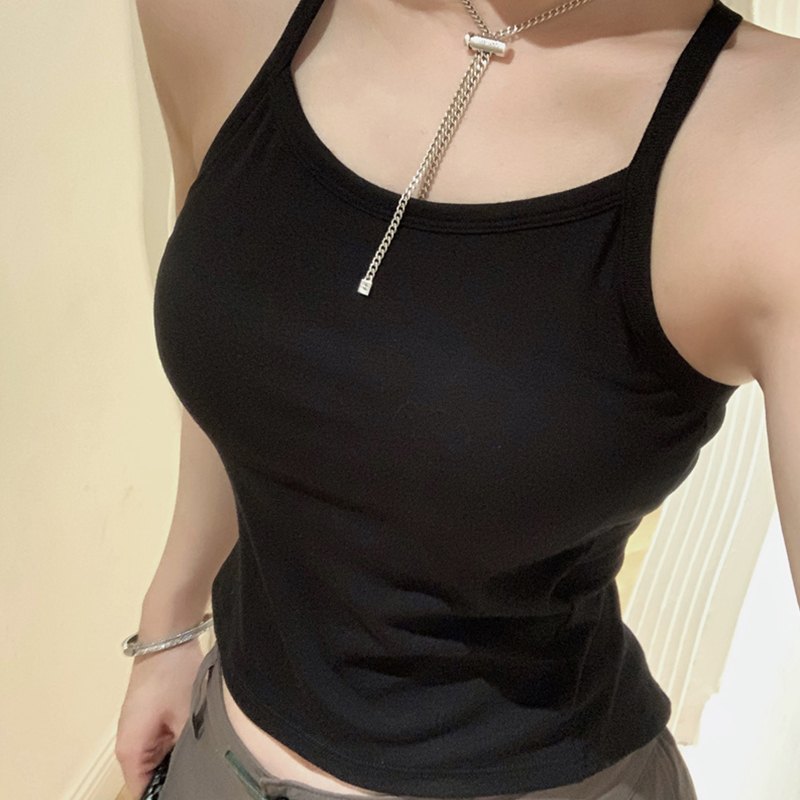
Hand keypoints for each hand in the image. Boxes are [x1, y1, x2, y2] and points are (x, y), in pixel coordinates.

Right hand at [115, 640, 205, 798]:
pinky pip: (161, 743)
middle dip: (174, 776)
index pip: (143, 792)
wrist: (168, 640)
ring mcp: (137, 731)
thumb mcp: (187, 718)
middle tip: (201, 771)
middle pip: (150, 777)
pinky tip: (196, 737)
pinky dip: (177, 743)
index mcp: (130, 752)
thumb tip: (196, 773)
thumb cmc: (172, 676)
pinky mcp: (148, 720)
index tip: (191, 789)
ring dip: (177, 758)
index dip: (167, 794)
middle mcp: (128, 746)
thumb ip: (187, 753)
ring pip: (158, 759)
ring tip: (201, 753)